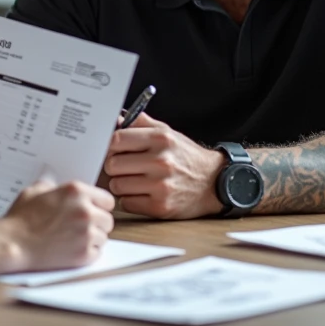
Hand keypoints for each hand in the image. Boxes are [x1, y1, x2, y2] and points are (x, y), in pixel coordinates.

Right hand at [4, 180, 114, 271]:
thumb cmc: (21, 219)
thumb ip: (52, 185)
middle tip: (81, 227)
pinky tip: (71, 249)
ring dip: (92, 239)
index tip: (94, 211)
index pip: (107, 199)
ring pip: (103, 237)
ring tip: (72, 238)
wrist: (13, 244)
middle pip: (108, 219)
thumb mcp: (35, 191)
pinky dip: (87, 253)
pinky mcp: (84, 254)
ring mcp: (86, 234)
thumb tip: (56, 184)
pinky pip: (97, 253)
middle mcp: (85, 211)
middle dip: (96, 224)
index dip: (99, 206)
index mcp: (76, 192)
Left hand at [104, 112, 224, 218]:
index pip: (116, 140)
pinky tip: (143, 193)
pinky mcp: (160, 207)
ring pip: (117, 185)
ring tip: (135, 180)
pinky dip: (130, 199)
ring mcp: (160, 186)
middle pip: (112, 164)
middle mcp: (160, 161)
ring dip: (122, 184)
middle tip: (125, 167)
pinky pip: (126, 203)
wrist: (213, 183)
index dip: (110, 145)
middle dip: (115, 166)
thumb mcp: (167, 132)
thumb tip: (115, 118)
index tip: (115, 149)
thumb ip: (140, 123)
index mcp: (160, 139)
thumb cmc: (185, 156)